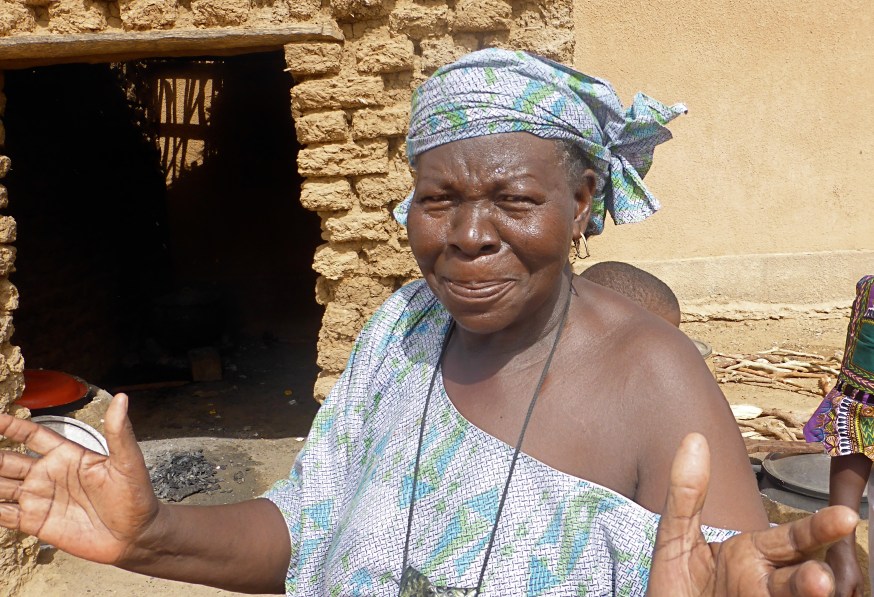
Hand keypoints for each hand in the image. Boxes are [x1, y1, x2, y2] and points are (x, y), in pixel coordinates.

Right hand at [0, 394, 159, 564]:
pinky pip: (4, 515)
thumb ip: (119, 432)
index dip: (10, 426)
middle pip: (8, 460)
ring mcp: (40, 498)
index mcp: (67, 455)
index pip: (31, 435)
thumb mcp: (128, 462)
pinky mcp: (36, 522)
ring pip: (1, 485)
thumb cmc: (135, 497)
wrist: (135, 536)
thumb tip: (122, 399)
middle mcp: (48, 474)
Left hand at [648, 433, 858, 595]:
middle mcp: (767, 584)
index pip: (793, 538)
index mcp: (753, 554)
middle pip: (805, 578)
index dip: (819, 529)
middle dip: (816, 580)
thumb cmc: (675, 586)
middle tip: (821, 581)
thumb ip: (686, 493)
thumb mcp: (675, 537)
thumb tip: (694, 438)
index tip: (846, 517)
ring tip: (816, 591)